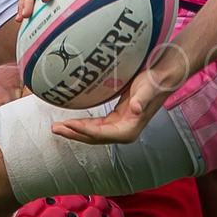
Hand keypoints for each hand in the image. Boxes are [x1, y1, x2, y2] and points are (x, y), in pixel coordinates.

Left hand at [49, 41, 187, 145]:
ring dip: (75, 131)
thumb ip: (142, 99)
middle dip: (73, 134)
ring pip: (92, 133)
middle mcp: (123, 132)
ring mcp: (119, 127)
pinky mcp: (116, 119)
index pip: (101, 133)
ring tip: (57, 126)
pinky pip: (95, 126)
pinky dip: (82, 125)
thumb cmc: (154, 83)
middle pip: (93, 137)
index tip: (68, 124)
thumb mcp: (147, 89)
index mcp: (129, 130)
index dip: (83, 130)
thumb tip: (136, 109)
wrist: (162, 79)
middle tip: (55, 128)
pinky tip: (71, 122)